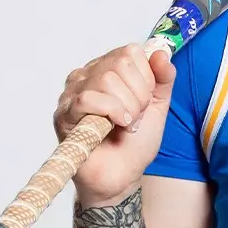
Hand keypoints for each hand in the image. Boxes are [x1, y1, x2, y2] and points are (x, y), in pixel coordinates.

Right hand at [54, 42, 175, 205]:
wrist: (123, 175)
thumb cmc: (135, 142)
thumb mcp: (158, 105)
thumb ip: (163, 78)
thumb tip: (161, 52)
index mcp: (109, 69)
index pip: (130, 51)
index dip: (146, 78)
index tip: (146, 102)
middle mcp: (88, 76)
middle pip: (120, 64)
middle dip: (139, 95)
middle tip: (136, 117)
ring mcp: (72, 93)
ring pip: (106, 80)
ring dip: (127, 107)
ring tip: (127, 125)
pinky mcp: (64, 114)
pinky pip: (88, 99)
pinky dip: (111, 112)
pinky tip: (116, 126)